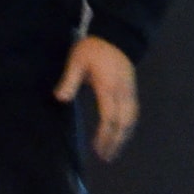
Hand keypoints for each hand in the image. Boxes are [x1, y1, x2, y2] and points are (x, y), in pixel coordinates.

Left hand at [55, 35, 139, 160]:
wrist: (116, 36)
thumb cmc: (94, 48)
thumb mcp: (76, 60)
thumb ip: (69, 79)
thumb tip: (61, 98)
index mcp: (108, 87)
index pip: (109, 117)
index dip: (105, 135)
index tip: (98, 149)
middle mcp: (122, 92)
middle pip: (124, 123)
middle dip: (116, 141)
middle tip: (106, 157)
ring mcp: (129, 91)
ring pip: (131, 119)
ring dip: (123, 136)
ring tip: (114, 150)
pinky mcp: (131, 90)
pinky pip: (132, 113)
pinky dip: (127, 127)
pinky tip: (121, 133)